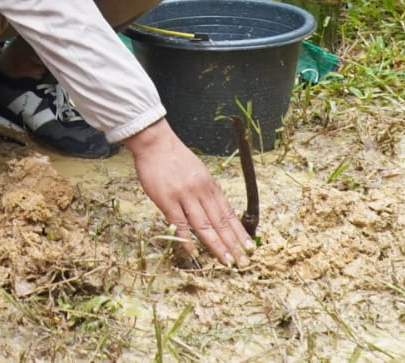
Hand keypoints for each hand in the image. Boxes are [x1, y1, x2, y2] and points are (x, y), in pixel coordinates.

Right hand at [124, 120, 252, 265]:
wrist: (155, 143)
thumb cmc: (174, 157)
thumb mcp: (198, 171)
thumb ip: (205, 190)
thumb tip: (214, 209)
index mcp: (210, 185)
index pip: (228, 213)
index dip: (239, 231)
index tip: (248, 246)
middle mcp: (201, 192)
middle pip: (220, 222)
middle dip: (233, 243)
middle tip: (242, 261)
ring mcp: (185, 196)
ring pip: (205, 226)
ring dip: (216, 245)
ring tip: (226, 261)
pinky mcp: (167, 200)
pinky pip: (180, 224)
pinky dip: (187, 240)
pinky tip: (193, 253)